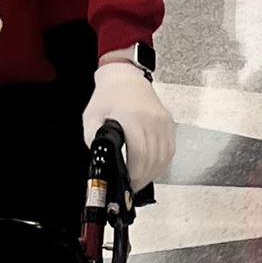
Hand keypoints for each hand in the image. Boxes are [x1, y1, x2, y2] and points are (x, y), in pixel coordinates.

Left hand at [85, 59, 175, 191]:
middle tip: (133, 186)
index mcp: (131, 118)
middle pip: (153, 158)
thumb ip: (95, 141)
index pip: (139, 153)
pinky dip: (163, 162)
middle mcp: (151, 119)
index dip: (135, 173)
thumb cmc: (107, 96)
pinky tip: (153, 168)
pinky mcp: (168, 122)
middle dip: (143, 177)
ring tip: (142, 180)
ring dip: (154, 172)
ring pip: (164, 156)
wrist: (125, 76)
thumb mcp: (91, 118)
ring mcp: (162, 121)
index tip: (128, 183)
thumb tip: (101, 161)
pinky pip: (170, 148)